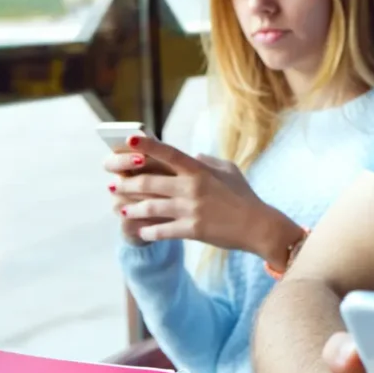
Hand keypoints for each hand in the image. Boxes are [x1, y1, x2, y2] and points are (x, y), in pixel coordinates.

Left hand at [109, 135, 301, 258]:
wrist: (258, 225)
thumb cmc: (244, 196)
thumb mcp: (229, 170)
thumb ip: (207, 161)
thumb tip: (191, 155)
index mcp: (199, 170)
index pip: (168, 153)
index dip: (147, 145)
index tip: (129, 140)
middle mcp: (192, 187)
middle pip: (149, 181)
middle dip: (127, 183)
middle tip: (115, 186)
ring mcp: (191, 209)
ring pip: (150, 207)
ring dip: (132, 208)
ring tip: (122, 209)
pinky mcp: (192, 230)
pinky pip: (162, 230)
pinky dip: (148, 231)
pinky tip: (140, 231)